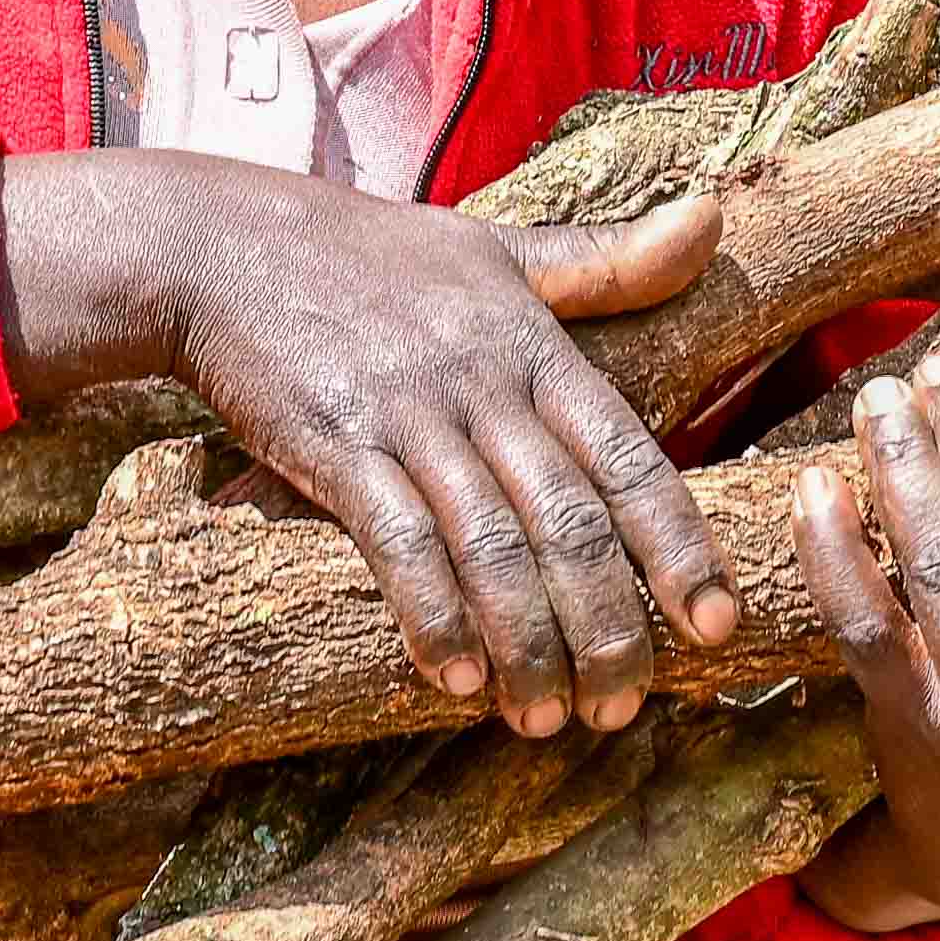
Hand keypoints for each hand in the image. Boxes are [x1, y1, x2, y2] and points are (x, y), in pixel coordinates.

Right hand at [0, 150, 732, 733]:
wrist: (224, 245)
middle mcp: (484, 385)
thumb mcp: (498, 248)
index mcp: (537, 347)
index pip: (631, 458)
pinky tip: (456, 682)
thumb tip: (715, 220)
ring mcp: (409, 416)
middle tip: (625, 707)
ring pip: (491, 546)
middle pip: (569, 523)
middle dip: (606, 627)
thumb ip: (606, 260)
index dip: (677, 547)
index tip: (715, 625)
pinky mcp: (334, 445)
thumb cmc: (371, 254)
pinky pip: (396, 544)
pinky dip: (432, 617)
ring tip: (547, 719)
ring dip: (526, 644)